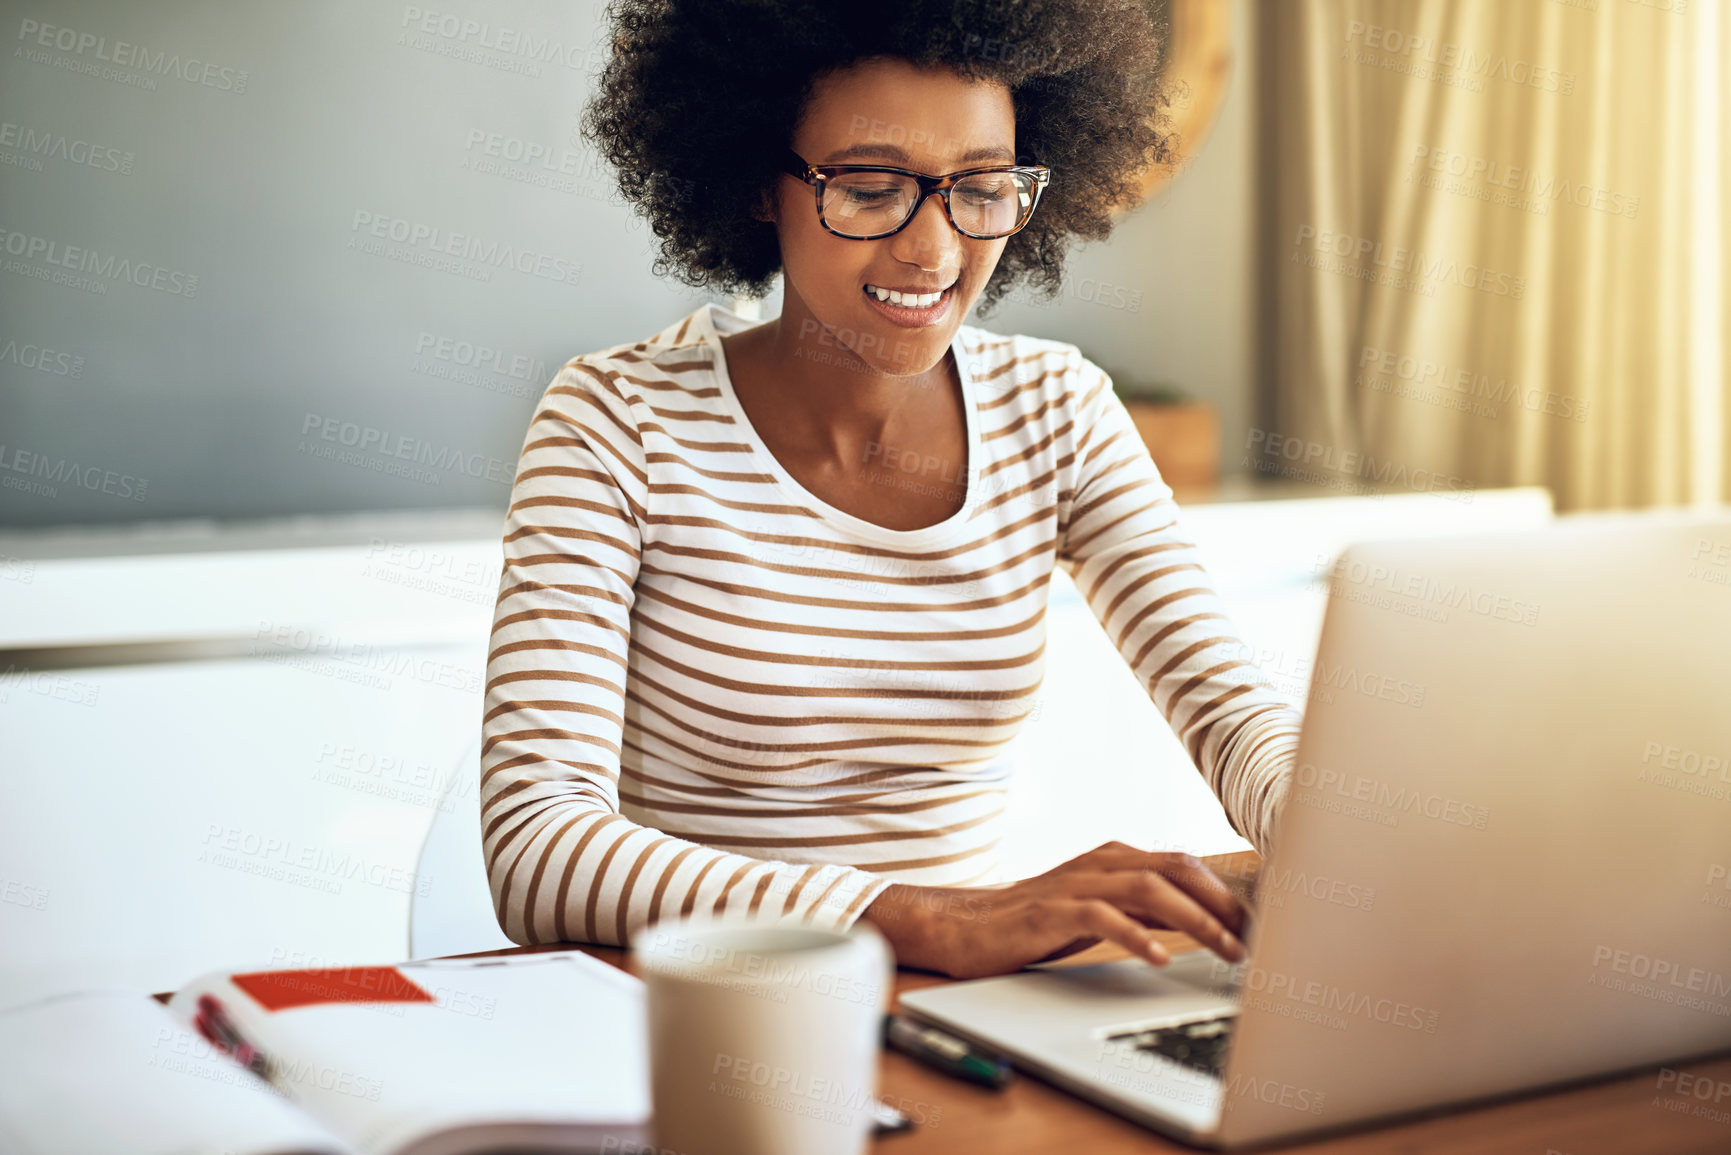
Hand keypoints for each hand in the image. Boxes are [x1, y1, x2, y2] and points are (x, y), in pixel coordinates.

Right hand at [859, 842, 1250, 979]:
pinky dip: (1137, 935)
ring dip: (1196, 919)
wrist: (966, 926)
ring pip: (1149, 888)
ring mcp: (1075, 883)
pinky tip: (1160, 957)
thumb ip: (1148, 909)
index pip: (1185, 864)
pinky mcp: (1050, 910)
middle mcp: (1100, 862)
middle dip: (1223, 902)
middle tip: (1255, 939)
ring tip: (1225, 949)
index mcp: (1115, 858)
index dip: (1228, 891)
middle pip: (1177, 868)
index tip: (1262, 923)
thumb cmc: (1037, 921)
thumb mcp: (1102, 910)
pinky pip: (1102, 917)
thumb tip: (1207, 919)